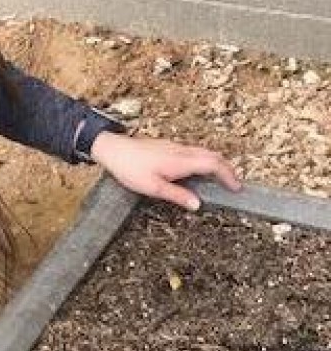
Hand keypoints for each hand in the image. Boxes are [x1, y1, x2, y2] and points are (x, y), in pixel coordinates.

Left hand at [90, 132, 240, 209]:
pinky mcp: (168, 146)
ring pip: (204, 152)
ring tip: (220, 178)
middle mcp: (182, 151)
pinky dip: (204, 160)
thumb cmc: (129, 168)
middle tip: (234, 184)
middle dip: (228, 169)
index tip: (237, 187)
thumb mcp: (153, 188)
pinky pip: (194, 151)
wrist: (113, 149)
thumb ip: (177, 196)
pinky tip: (198, 170)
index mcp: (182, 161)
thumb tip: (197, 204)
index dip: (229, 176)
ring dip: (216, 164)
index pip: (214, 165)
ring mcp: (175, 146)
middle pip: (214, 156)